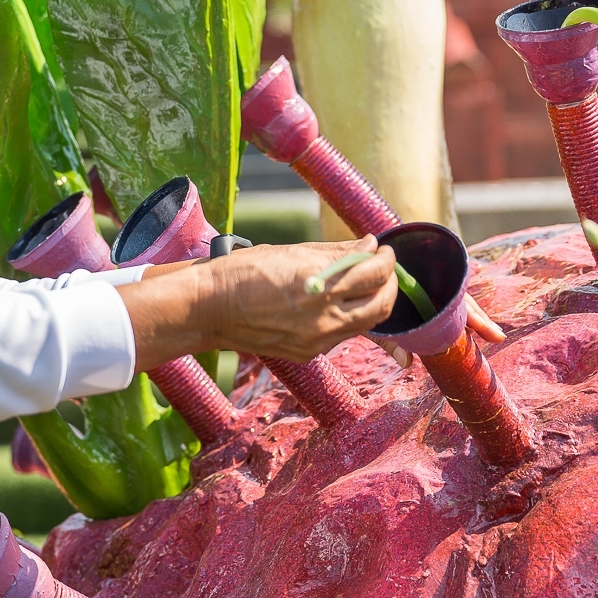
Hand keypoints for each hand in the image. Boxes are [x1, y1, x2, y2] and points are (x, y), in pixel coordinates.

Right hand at [118, 237, 397, 368]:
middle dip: (390, 283)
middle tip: (383, 267)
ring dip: (373, 301)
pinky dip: (349, 317)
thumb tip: (369, 245)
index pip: (375, 273)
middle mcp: (323, 317)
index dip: (386, 260)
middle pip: (381, 304)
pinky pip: (343, 334)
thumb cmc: (242, 273)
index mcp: (319, 285)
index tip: (383, 250)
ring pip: (366, 323)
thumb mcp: (290, 252)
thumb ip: (335, 252)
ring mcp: (317, 340)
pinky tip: (337, 303)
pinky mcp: (308, 353)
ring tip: (363, 283)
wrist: (208, 309)